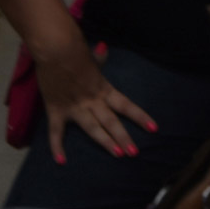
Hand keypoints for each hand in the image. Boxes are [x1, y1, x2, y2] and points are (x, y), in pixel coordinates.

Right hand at [35, 38, 157, 163]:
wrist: (55, 51)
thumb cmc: (75, 52)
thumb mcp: (92, 57)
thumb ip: (100, 58)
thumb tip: (104, 47)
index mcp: (103, 89)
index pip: (126, 105)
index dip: (140, 117)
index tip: (154, 128)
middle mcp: (92, 101)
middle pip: (112, 121)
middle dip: (124, 137)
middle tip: (134, 152)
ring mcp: (75, 107)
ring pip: (93, 128)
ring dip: (105, 142)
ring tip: (118, 154)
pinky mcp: (56, 110)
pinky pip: (56, 131)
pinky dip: (56, 146)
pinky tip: (61, 161)